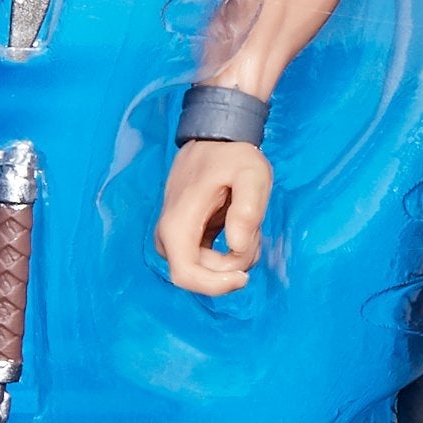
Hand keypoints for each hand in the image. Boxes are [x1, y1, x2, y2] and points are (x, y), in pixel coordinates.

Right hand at [157, 136, 272, 296]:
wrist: (215, 137)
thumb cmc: (233, 155)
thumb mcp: (252, 174)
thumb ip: (247, 210)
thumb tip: (237, 245)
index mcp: (177, 224)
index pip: (186, 276)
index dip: (216, 286)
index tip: (243, 277)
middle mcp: (168, 235)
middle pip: (200, 276)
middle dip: (233, 264)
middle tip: (254, 232)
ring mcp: (173, 237)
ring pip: (206, 269)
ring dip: (235, 254)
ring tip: (247, 219)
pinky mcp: (184, 236)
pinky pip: (207, 259)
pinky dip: (230, 250)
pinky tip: (240, 225)